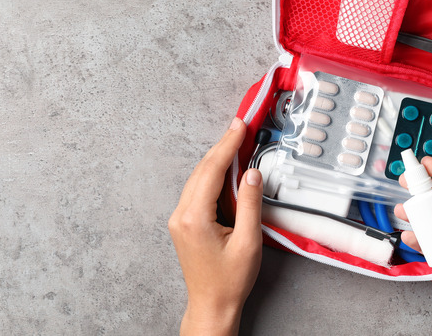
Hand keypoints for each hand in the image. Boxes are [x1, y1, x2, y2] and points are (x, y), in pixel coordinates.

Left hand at [169, 117, 263, 335]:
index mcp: (195, 219)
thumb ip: (249, 204)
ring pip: (199, 178)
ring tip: (237, 143)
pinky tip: (227, 169)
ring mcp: (180, 219)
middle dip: (222, 147)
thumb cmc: (229, 280)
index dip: (227, 145)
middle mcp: (182, 215)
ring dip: (218, 160)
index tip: (239, 126)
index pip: (211, 171)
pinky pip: (198, 190)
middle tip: (240, 127)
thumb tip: (251, 174)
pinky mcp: (185, 223)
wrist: (212, 304)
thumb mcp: (249, 242)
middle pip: (202, 170)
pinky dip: (213, 175)